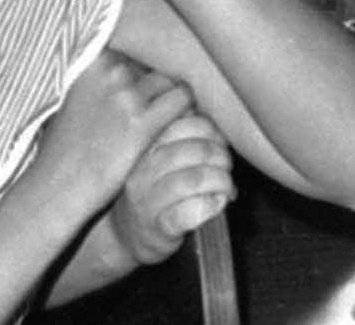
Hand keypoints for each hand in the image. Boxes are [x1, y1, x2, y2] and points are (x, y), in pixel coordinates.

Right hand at [32, 51, 194, 215]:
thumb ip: (97, 80)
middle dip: (158, 85)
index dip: (142, 74)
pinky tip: (183, 125)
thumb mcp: (71, 99)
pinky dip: (187, 109)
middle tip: (160, 107)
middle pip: (152, 65)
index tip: (145, 90)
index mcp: (90, 62)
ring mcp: (125, 95)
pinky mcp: (142, 121)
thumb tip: (125, 73)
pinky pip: (182, 100)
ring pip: (170, 80)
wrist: (61, 180)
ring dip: (176, 96)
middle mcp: (108, 71)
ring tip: (175, 117)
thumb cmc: (64, 145)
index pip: (133, 52)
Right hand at [108, 114, 235, 265]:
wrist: (126, 233)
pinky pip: (191, 212)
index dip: (210, 130)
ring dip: (221, 181)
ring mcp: (148, 199)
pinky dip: (213, 205)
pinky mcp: (160, 227)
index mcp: (142, 146)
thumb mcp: (154, 156)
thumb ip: (175, 135)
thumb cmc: (150, 190)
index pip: (181, 123)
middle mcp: (141, 169)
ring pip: (194, 179)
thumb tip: (209, 121)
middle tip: (227, 167)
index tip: (219, 142)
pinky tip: (218, 204)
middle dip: (221, 156)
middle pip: (192, 150)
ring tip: (227, 188)